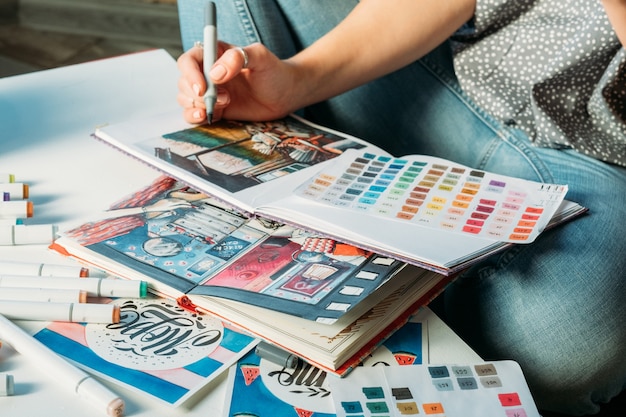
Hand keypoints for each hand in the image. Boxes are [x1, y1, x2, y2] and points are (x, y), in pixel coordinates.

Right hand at [177, 41, 298, 122]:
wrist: (285, 94)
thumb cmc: (274, 72)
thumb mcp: (261, 57)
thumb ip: (238, 58)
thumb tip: (215, 72)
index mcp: (215, 54)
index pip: (189, 61)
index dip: (190, 74)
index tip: (203, 88)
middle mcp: (208, 72)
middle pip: (184, 82)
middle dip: (198, 94)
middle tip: (224, 98)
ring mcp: (211, 91)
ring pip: (186, 99)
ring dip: (198, 105)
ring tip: (224, 105)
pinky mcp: (215, 108)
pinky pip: (193, 113)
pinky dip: (194, 117)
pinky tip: (207, 117)